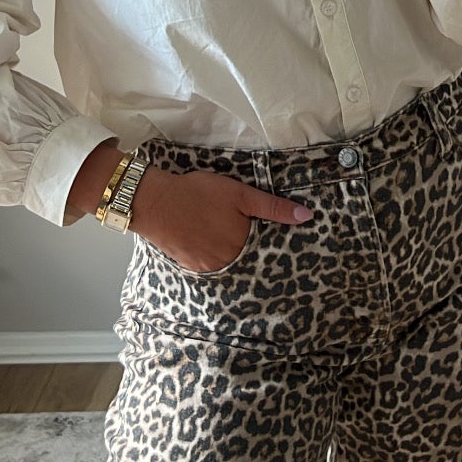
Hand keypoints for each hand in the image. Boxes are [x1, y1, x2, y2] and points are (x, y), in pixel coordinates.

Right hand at [130, 167, 312, 273]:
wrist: (155, 202)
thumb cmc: (199, 194)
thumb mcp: (240, 194)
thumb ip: (273, 207)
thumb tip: (306, 217)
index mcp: (243, 245)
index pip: (266, 250)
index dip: (269, 242)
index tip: (272, 238)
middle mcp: (228, 262)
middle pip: (247, 259)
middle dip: (249, 248)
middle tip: (240, 232)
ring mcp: (208, 267)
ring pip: (229, 263)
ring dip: (231, 253)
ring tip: (224, 235)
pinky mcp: (191, 266)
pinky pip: (210, 266)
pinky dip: (213, 255)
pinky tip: (208, 240)